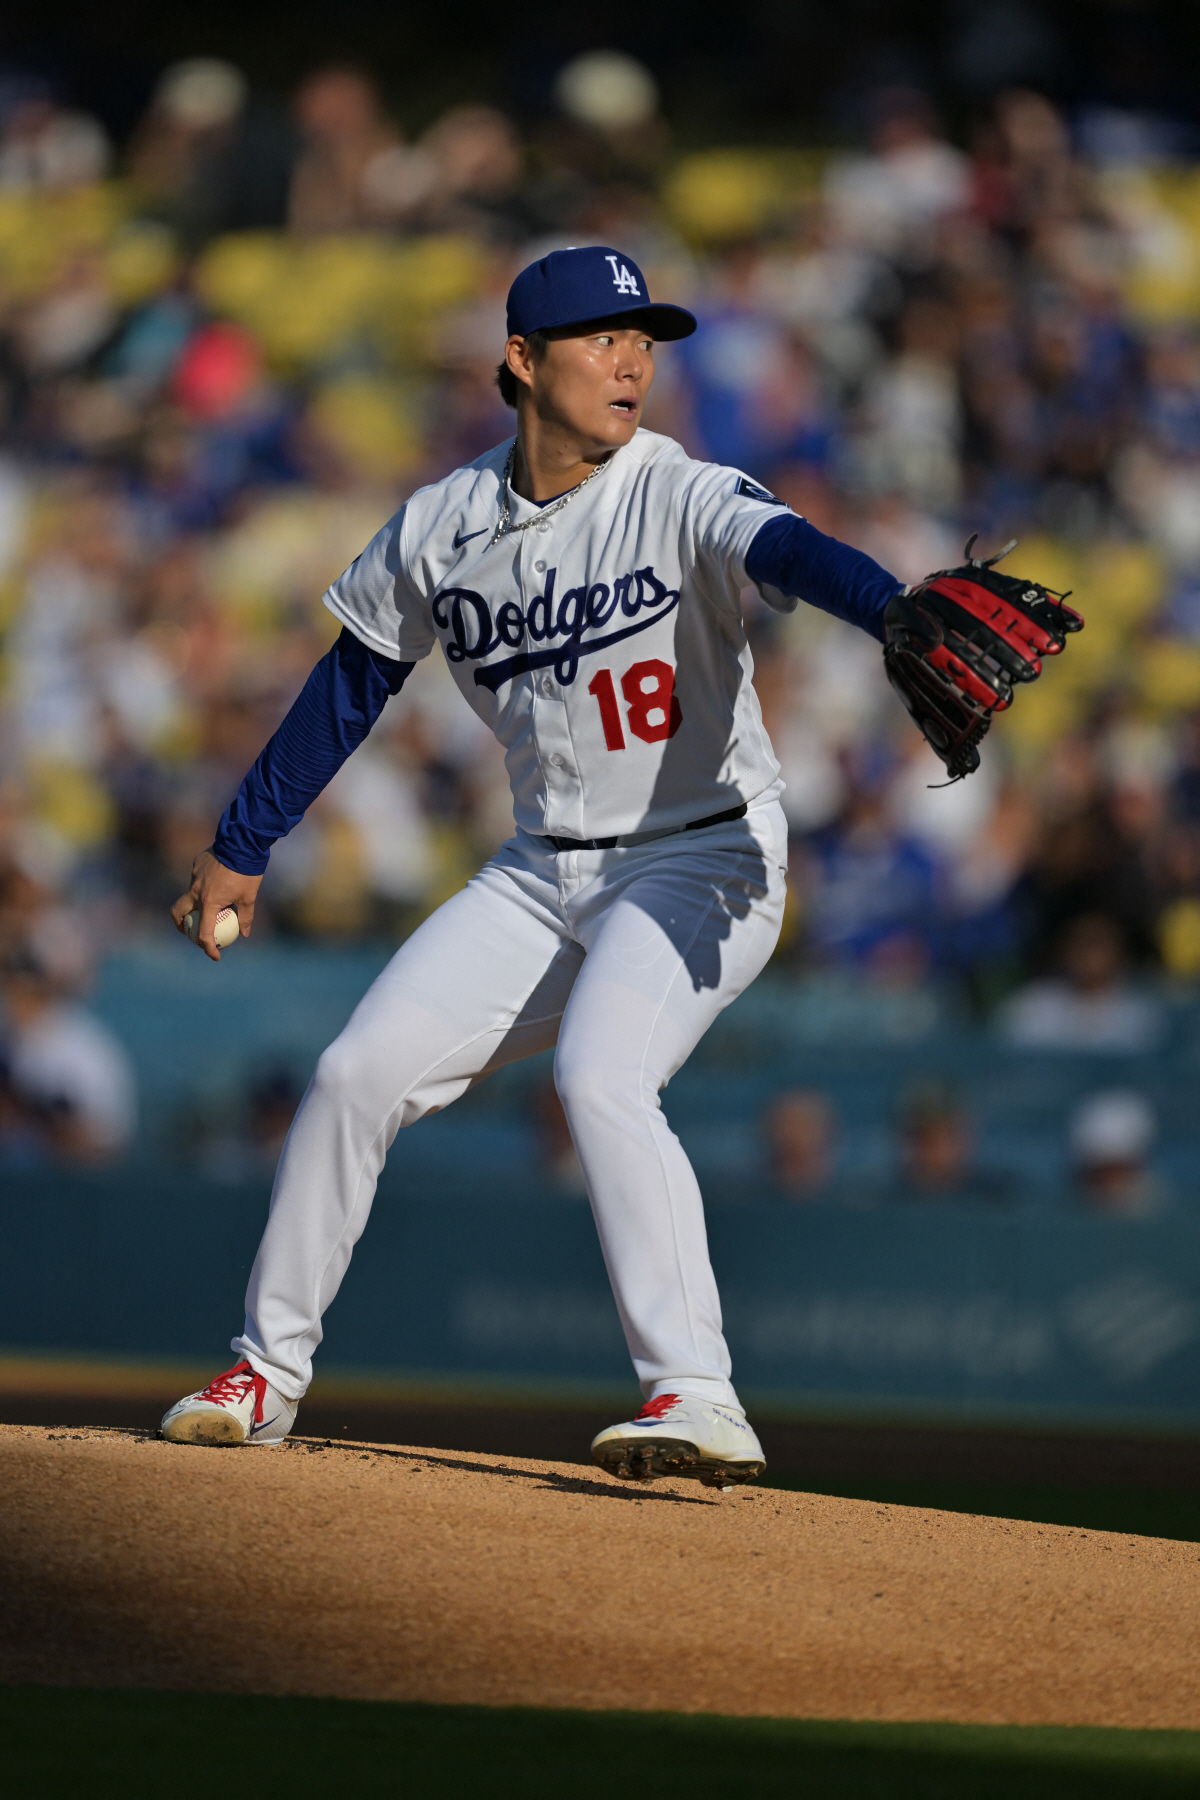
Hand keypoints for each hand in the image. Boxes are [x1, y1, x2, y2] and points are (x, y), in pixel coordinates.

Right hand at [171, 848, 262, 962]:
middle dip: (181, 926)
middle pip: (178, 913)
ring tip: (208, 905)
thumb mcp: (249, 897)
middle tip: (191, 932)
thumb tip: (244, 933)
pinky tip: (216, 881)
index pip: (204, 933)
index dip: (208, 948)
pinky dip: (203, 885)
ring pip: (189, 894)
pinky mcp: (196, 865)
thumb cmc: (248, 872)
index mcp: (209, 902)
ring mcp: (194, 877)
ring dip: (195, 903)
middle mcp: (196, 891)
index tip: (215, 955)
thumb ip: (245, 916)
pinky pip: (196, 879)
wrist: (242, 843)